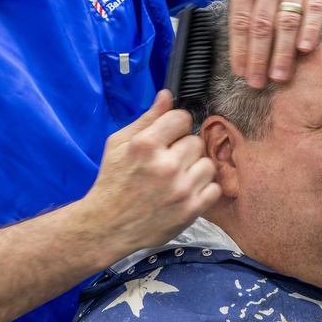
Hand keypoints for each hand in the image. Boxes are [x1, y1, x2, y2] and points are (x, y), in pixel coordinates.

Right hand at [80, 91, 219, 258]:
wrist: (107, 225)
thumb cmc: (112, 182)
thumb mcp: (119, 144)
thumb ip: (147, 119)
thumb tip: (166, 96)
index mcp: (147, 144)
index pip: (182, 118)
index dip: (175, 126)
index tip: (169, 136)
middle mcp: (166, 165)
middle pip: (196, 141)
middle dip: (183, 149)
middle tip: (168, 162)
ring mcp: (180, 189)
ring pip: (208, 164)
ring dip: (195, 169)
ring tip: (178, 178)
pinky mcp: (190, 210)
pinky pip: (214, 188)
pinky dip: (202, 190)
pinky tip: (185, 192)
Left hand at [176, 0, 321, 87]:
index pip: (239, 19)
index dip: (239, 48)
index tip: (239, 72)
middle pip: (261, 25)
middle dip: (258, 57)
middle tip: (257, 82)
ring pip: (287, 20)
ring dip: (283, 52)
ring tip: (279, 76)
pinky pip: (316, 7)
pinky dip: (311, 29)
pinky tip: (305, 49)